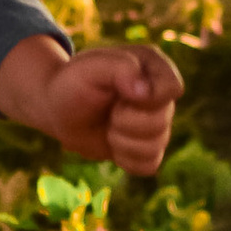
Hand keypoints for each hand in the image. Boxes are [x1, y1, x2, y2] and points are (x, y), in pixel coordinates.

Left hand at [0, 34, 183, 175]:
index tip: (120, 96)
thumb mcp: (89, 67)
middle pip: (161, 122)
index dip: (147, 100)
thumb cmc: (73, 83)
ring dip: (121, 141)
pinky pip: (148, 165)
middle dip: (125, 121)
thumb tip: (145, 92)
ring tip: (108, 125)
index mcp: (153, 65)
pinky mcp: (148, 147)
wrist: (58, 109)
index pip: (172, 88)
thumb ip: (120, 68)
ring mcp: (157, 121)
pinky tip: (112, 143)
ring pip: (155, 146)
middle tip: (108, 110)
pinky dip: (124, 159)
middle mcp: (160, 94)